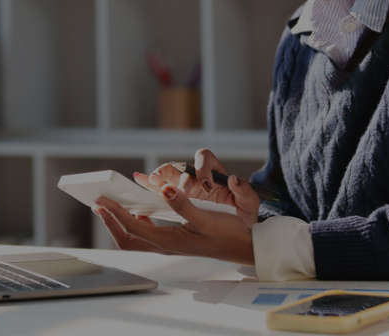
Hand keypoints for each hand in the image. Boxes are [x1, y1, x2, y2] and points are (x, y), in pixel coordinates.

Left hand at [95, 182, 255, 265]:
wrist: (243, 247)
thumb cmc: (227, 233)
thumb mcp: (206, 217)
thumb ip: (183, 205)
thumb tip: (164, 190)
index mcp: (169, 241)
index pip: (133, 227)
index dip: (115, 214)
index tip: (102, 201)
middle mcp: (165, 245)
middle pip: (127, 240)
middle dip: (110, 223)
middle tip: (98, 206)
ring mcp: (169, 245)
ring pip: (135, 239)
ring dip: (120, 223)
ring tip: (110, 207)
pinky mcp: (174, 241)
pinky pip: (147, 234)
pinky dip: (135, 223)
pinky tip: (138, 210)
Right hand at [133, 148, 259, 225]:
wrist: (241, 230)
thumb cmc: (244, 213)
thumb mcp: (249, 204)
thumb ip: (244, 191)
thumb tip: (234, 179)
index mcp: (215, 172)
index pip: (205, 158)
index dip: (203, 168)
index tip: (207, 185)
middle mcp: (198, 176)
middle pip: (180, 165)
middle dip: (171, 172)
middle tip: (165, 181)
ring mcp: (186, 187)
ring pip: (168, 176)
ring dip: (157, 177)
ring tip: (149, 181)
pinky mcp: (178, 199)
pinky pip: (161, 189)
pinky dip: (150, 186)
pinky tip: (139, 182)